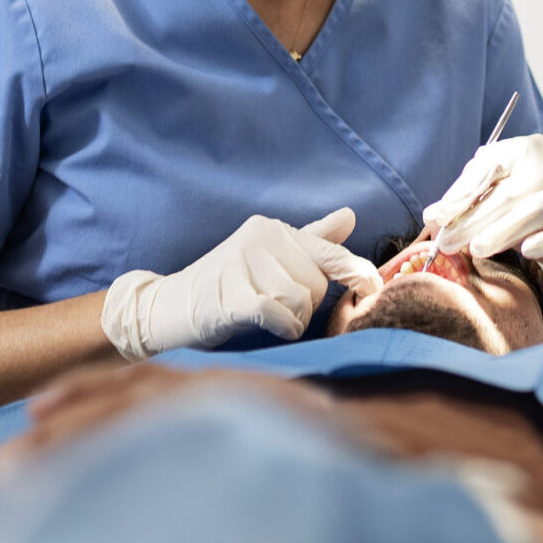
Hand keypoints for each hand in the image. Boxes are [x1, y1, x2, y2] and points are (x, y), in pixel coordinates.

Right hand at [101, 208, 383, 359]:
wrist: (169, 308)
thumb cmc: (227, 288)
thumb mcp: (270, 260)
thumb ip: (310, 241)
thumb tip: (350, 215)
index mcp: (274, 230)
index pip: (328, 250)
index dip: (355, 271)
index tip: (373, 286)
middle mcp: (261, 236)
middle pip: (316, 285)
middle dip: (305, 307)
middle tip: (272, 307)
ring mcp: (244, 260)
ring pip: (301, 302)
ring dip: (291, 322)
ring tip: (263, 317)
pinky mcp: (230, 291)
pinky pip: (278, 313)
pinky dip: (280, 326)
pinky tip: (264, 325)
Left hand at [423, 135, 542, 287]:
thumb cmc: (533, 209)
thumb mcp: (502, 195)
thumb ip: (472, 200)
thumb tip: (435, 216)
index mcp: (525, 149)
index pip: (488, 167)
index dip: (460, 194)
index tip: (434, 217)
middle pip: (510, 192)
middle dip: (474, 220)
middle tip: (446, 242)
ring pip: (538, 209)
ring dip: (504, 231)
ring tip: (477, 249)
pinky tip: (527, 251)